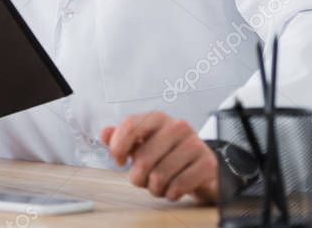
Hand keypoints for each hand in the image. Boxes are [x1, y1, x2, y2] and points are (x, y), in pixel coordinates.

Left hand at [101, 112, 217, 203]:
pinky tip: (173, 189)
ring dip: (154, 188)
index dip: (118, 146)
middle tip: (143, 179)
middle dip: (137, 177)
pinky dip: (171, 194)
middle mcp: (178, 126)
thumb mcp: (143, 144)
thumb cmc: (168, 155)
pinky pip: (178, 186)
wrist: (203, 169)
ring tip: (159, 185)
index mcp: (158, 118)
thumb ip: (121, 138)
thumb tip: (104, 133)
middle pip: (143, 158)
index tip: (119, 161)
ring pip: (159, 175)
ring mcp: (195, 144)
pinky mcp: (207, 164)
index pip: (130, 125)